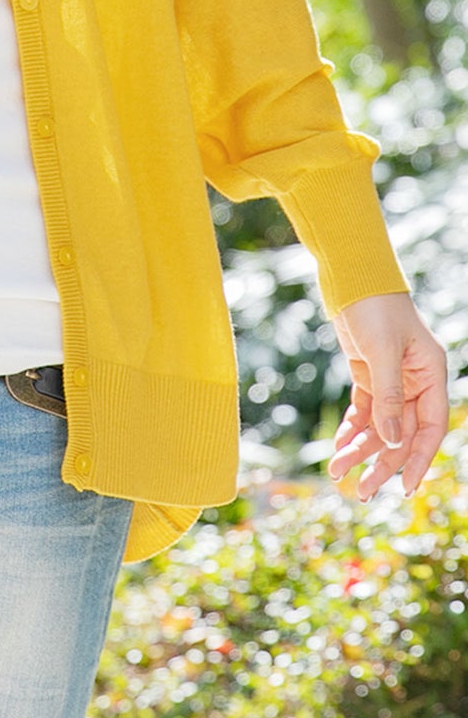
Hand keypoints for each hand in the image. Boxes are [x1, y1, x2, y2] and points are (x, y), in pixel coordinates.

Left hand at [327, 292, 448, 500]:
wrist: (351, 276)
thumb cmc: (374, 307)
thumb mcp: (381, 352)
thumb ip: (389, 396)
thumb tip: (394, 440)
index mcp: (432, 375)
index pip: (431, 427)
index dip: (420, 459)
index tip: (406, 487)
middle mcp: (415, 381)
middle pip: (402, 433)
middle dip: (381, 463)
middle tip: (361, 491)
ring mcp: (392, 379)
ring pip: (380, 425)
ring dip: (360, 449)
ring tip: (337, 471)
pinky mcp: (368, 374)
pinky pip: (364, 410)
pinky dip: (352, 428)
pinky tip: (338, 446)